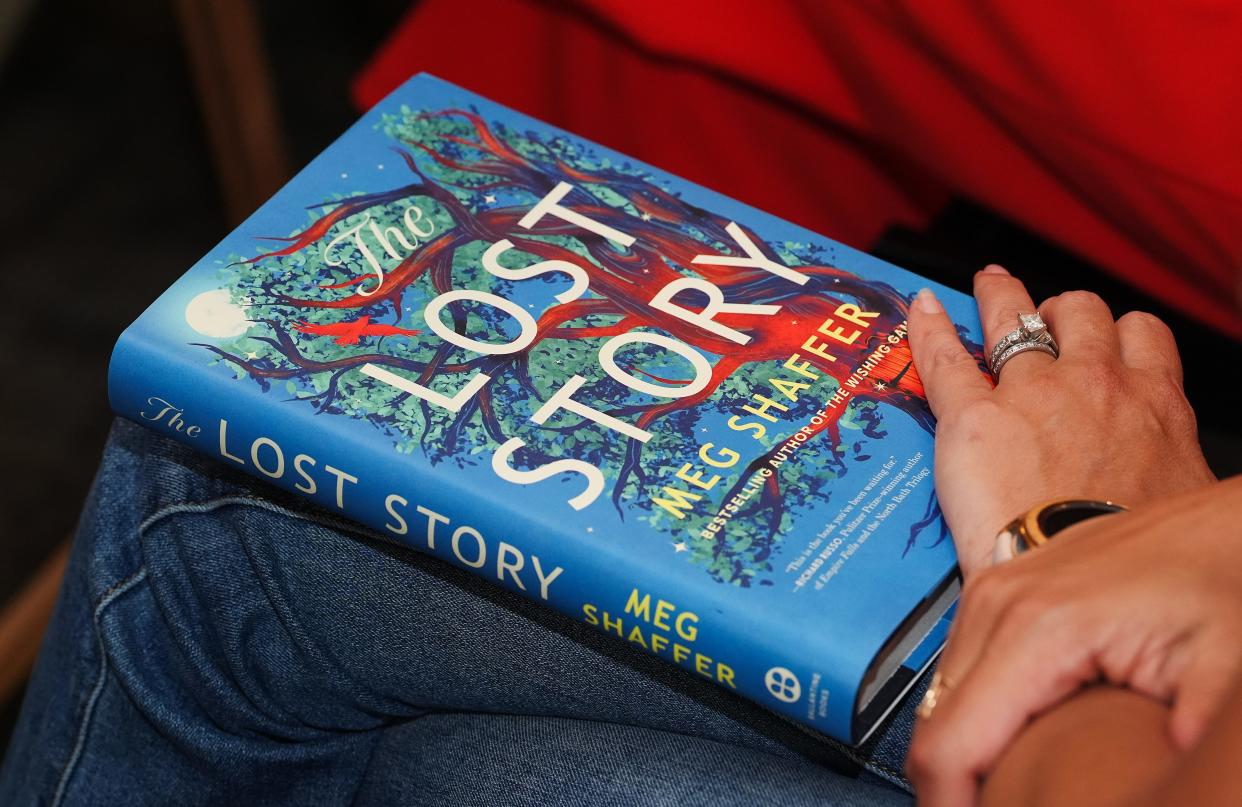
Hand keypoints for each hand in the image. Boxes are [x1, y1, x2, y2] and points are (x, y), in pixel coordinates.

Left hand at [905, 265, 1214, 576]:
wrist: (1083, 589)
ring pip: (1017, 316)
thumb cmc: (1133, 567)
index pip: (1144, 337)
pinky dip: (930, 327)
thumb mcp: (1178, 505)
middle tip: (1042, 320)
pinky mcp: (973, 417)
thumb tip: (1164, 491)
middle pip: (1082, 313)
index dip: (1118, 330)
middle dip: (1062, 311)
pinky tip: (922, 308)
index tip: (1104, 335)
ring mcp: (1031, 393)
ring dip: (1002, 298)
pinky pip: (946, 355)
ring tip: (990, 288)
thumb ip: (1168, 476)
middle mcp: (1096, 384)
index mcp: (1156, 408)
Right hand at [906, 475, 1241, 805]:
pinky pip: (960, 669)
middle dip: (956, 785)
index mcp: (1037, 627)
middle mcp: (998, 602)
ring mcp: (992, 590)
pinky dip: (977, 716)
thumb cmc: (1225, 577)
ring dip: (966, 751)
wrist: (1223, 523)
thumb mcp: (1224, 671)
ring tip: (1014, 788)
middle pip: (933, 728)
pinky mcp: (998, 590)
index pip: (948, 746)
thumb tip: (1162, 789)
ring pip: (940, 700)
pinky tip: (1024, 739)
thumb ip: (1182, 737)